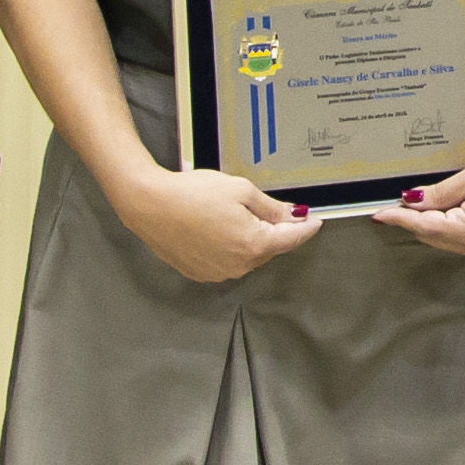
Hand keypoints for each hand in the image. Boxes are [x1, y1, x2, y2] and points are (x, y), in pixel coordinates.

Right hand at [112, 164, 325, 285]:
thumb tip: (293, 216)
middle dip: (273, 230)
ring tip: (229, 214)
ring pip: (247, 256)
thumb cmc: (192, 194)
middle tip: (269, 210)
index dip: (306, 229)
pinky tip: (215, 228)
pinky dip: (229, 247)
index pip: (291, 239)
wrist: (149, 205)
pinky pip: (226, 261)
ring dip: (249, 239)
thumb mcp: (240, 190)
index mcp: (254, 244)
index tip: (315, 222)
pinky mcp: (201, 273)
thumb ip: (271, 207)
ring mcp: (219, 273)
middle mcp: (239, 265)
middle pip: (269, 248)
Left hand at [383, 142, 464, 259]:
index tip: (377, 213)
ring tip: (429, 199)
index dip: (398, 217)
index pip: (421, 225)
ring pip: (443, 238)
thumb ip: (441, 193)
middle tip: (403, 197)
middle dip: (414, 218)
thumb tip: (413, 201)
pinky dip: (447, 225)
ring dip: (432, 222)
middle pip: (430, 234)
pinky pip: (459, 239)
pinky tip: (450, 207)